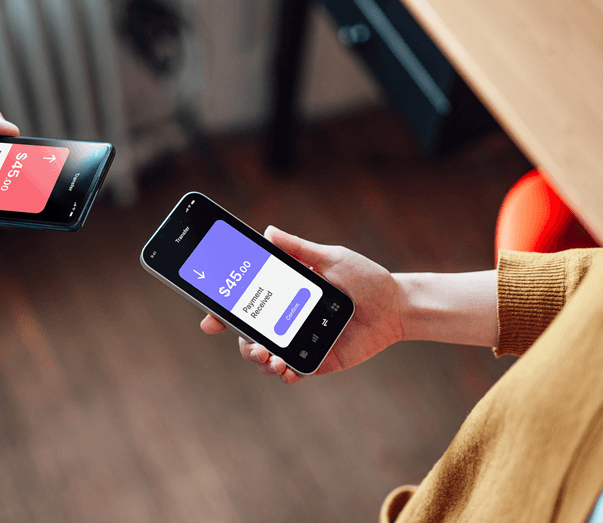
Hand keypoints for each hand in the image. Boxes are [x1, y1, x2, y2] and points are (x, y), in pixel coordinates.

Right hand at [200, 226, 404, 383]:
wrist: (396, 305)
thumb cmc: (364, 278)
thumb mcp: (329, 258)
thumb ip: (298, 249)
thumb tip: (268, 232)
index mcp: (285, 297)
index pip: (246, 306)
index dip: (223, 313)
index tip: (209, 320)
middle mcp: (287, 321)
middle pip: (249, 337)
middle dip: (242, 344)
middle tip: (251, 344)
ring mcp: (300, 343)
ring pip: (265, 358)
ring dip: (260, 360)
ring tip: (271, 358)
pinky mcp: (317, 361)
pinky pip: (293, 373)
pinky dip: (284, 374)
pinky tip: (286, 369)